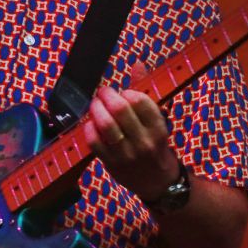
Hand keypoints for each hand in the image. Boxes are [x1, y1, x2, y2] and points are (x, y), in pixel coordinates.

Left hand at [81, 86, 179, 201]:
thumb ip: (145, 94)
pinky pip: (94, 141)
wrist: (159, 184)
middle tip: (103, 93)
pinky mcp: (111, 164)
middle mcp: (144, 142)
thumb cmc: (157, 147)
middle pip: (119, 110)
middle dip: (107, 95)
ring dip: (96, 109)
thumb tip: (137, 64)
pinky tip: (91, 123)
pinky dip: (89, 128)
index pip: (140, 101)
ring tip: (95, 105)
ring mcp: (126, 155)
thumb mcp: (158, 122)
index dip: (126, 92)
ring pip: (105, 125)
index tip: (122, 93)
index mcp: (158, 129)